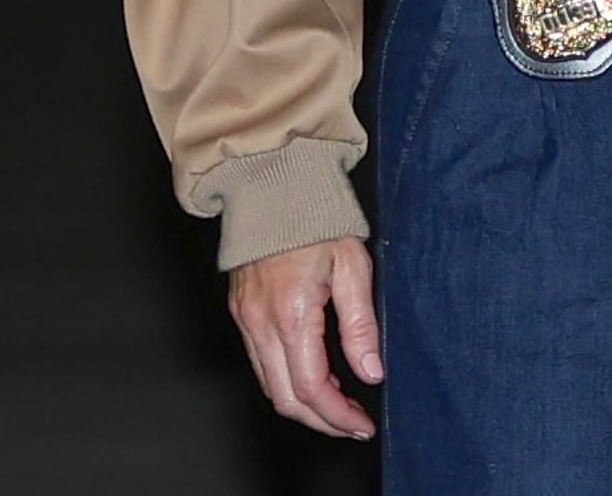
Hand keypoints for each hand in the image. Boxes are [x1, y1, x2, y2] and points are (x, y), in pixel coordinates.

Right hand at [228, 237, 381, 438]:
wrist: (273, 185)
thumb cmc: (317, 217)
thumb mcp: (353, 266)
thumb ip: (361, 324)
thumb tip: (371, 372)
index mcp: (291, 313)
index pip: (311, 387)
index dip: (338, 415)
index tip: (362, 425)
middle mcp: (260, 323)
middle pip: (284, 398)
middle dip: (320, 420)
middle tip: (353, 425)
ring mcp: (245, 320)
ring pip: (269, 385)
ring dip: (303, 404)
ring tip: (340, 405)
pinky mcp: (241, 314)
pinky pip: (260, 364)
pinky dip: (285, 381)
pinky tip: (314, 376)